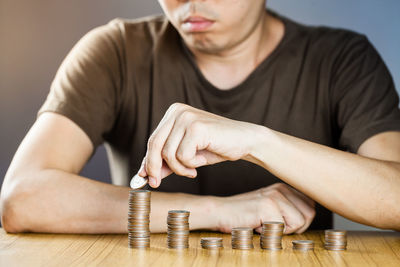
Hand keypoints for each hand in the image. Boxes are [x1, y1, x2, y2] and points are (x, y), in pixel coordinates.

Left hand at [138, 103, 259, 186]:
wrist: (244, 141)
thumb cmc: (216, 147)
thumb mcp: (186, 155)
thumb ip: (166, 161)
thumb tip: (143, 174)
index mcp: (173, 112)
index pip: (153, 140)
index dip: (148, 161)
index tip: (145, 178)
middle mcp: (177, 111)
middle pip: (154, 145)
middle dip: (155, 168)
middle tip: (157, 183)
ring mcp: (186, 117)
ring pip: (168, 153)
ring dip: (180, 168)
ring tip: (194, 168)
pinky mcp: (196, 127)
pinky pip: (182, 156)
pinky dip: (192, 164)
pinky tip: (203, 160)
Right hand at [214, 183, 315, 233]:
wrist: (219, 212)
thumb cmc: (243, 214)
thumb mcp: (270, 208)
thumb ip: (289, 209)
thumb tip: (309, 218)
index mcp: (284, 188)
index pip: (310, 207)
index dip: (299, 221)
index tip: (280, 222)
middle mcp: (281, 188)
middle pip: (309, 214)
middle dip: (294, 227)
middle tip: (272, 225)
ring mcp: (275, 196)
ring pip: (299, 222)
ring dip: (282, 230)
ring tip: (264, 223)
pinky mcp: (267, 205)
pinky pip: (283, 229)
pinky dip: (269, 233)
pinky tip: (256, 224)